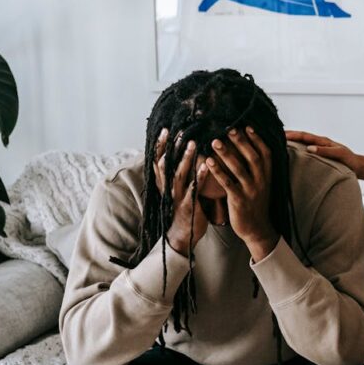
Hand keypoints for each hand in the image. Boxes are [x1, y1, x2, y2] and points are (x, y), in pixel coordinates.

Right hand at [153, 128, 209, 254]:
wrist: (183, 235)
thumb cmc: (182, 208)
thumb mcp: (176, 189)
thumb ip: (176, 173)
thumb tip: (180, 154)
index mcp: (164, 183)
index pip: (158, 160)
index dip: (160, 145)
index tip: (165, 129)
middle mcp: (168, 188)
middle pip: (166, 164)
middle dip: (172, 147)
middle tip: (180, 131)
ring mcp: (177, 197)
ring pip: (178, 174)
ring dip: (186, 158)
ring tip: (193, 144)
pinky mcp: (188, 206)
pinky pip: (193, 190)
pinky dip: (198, 178)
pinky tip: (205, 167)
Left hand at [204, 127, 278, 256]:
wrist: (257, 229)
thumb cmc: (256, 203)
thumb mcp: (262, 183)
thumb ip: (257, 167)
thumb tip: (248, 147)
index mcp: (267, 175)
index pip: (265, 153)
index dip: (257, 139)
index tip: (246, 126)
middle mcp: (261, 181)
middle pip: (252, 157)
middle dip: (241, 142)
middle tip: (229, 128)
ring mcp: (251, 191)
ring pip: (239, 168)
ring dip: (227, 153)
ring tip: (215, 141)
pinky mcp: (239, 200)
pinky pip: (228, 183)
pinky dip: (218, 171)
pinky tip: (208, 161)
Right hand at [284, 130, 359, 172]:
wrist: (357, 166)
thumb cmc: (349, 160)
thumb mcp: (339, 154)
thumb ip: (325, 151)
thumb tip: (309, 148)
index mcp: (323, 141)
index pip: (305, 136)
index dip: (293, 135)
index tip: (281, 135)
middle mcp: (320, 143)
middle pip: (301, 137)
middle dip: (289, 135)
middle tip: (274, 136)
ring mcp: (319, 148)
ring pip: (303, 142)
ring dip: (292, 141)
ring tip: (279, 142)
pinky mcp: (320, 155)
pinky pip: (306, 149)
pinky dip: (298, 148)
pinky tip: (291, 152)